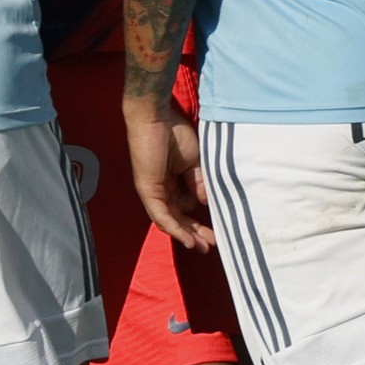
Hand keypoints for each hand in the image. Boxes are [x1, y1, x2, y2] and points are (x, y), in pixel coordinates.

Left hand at [124, 97, 214, 252]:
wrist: (156, 117)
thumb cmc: (173, 132)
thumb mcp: (194, 161)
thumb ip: (198, 182)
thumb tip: (206, 203)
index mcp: (169, 182)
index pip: (184, 208)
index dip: (198, 221)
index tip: (216, 231)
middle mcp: (160, 190)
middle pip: (177, 218)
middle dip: (194, 233)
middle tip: (211, 245)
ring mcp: (152, 192)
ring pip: (169, 221)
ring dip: (186, 235)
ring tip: (203, 247)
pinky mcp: (147, 191)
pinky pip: (161, 216)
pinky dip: (175, 229)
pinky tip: (188, 240)